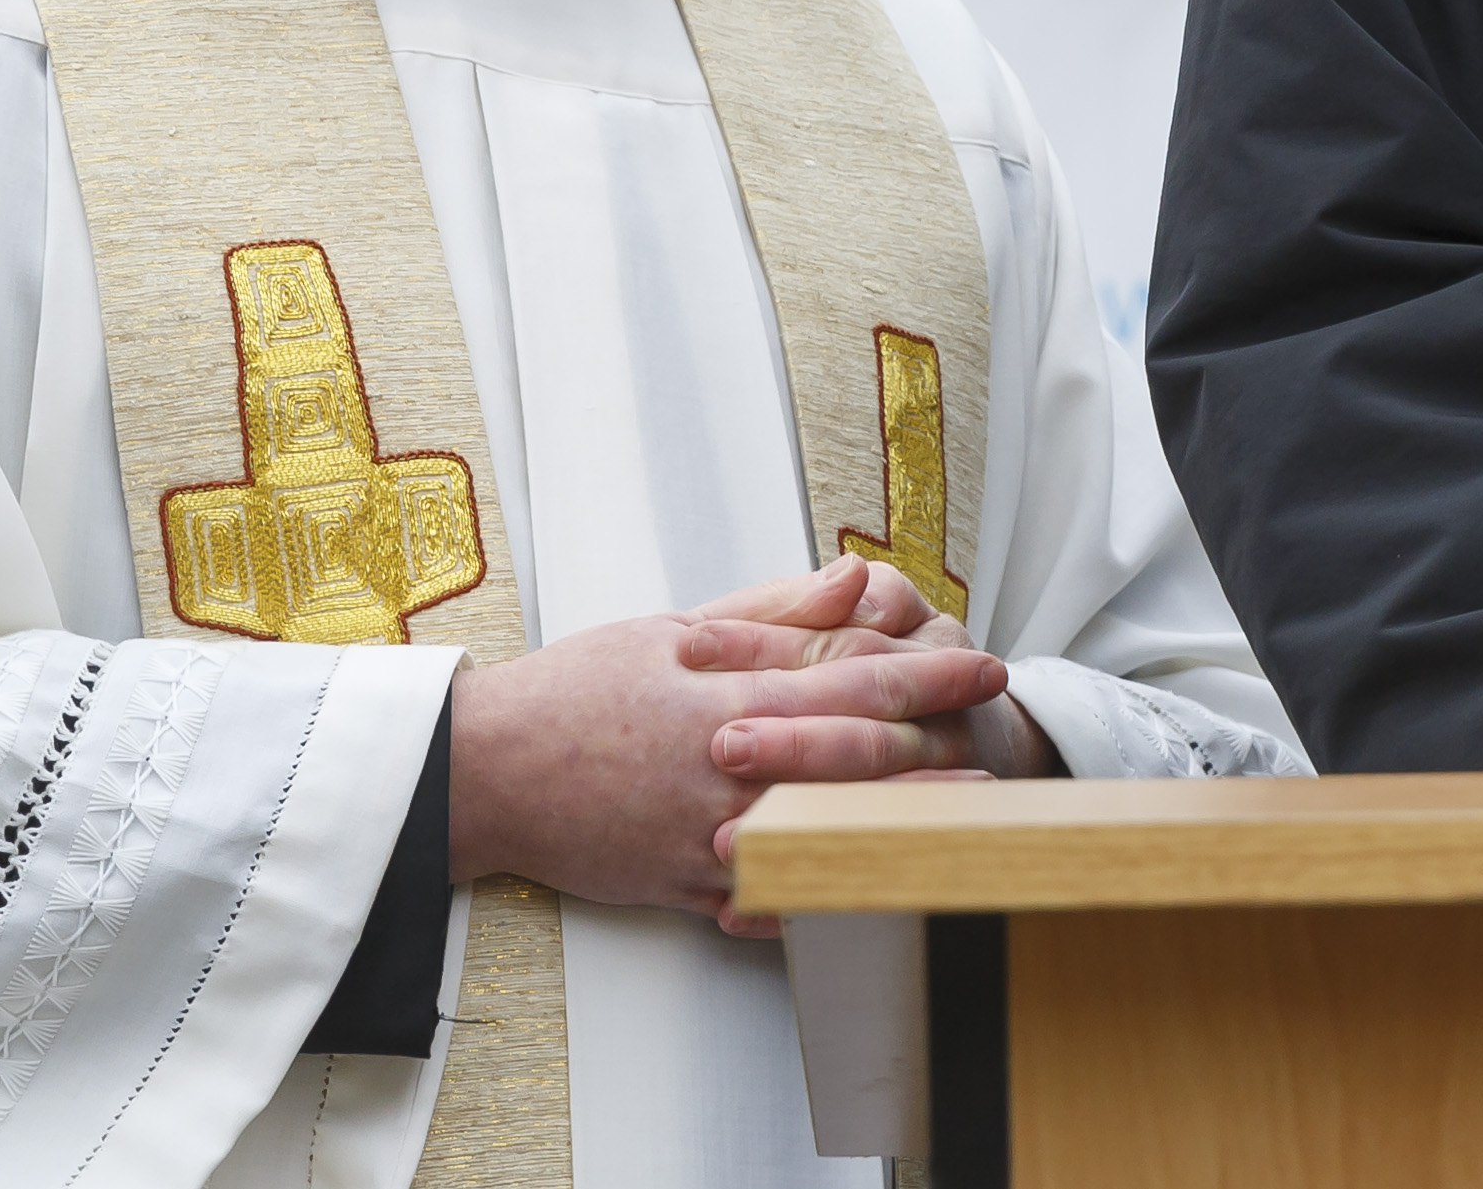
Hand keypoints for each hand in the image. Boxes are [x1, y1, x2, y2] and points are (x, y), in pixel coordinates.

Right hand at [440, 560, 1008, 926]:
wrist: (481, 771)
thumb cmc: (573, 691)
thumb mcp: (672, 631)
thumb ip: (773, 613)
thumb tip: (855, 580)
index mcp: (730, 699)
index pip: (854, 682)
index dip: (930, 674)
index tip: (984, 662)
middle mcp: (728, 772)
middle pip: (856, 764)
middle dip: (939, 749)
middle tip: (1001, 743)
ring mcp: (706, 837)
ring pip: (824, 837)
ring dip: (899, 832)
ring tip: (965, 829)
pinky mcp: (681, 885)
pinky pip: (765, 901)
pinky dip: (818, 900)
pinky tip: (868, 895)